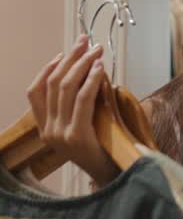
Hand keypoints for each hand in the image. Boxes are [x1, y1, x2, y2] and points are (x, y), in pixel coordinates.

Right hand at [27, 37, 120, 186]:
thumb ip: (78, 104)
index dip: (48, 68)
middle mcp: (48, 131)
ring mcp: (60, 135)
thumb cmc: (103, 148)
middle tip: (85, 42)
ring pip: (66, 88)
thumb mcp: (83, 125)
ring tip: (97, 51)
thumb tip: (86, 69)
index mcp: (44, 129)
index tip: (64, 52)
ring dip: (83, 64)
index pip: (34, 92)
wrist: (112, 176)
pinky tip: (100, 68)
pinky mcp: (77, 136)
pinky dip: (91, 79)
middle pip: (53, 84)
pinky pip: (82, 99)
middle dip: (70, 58)